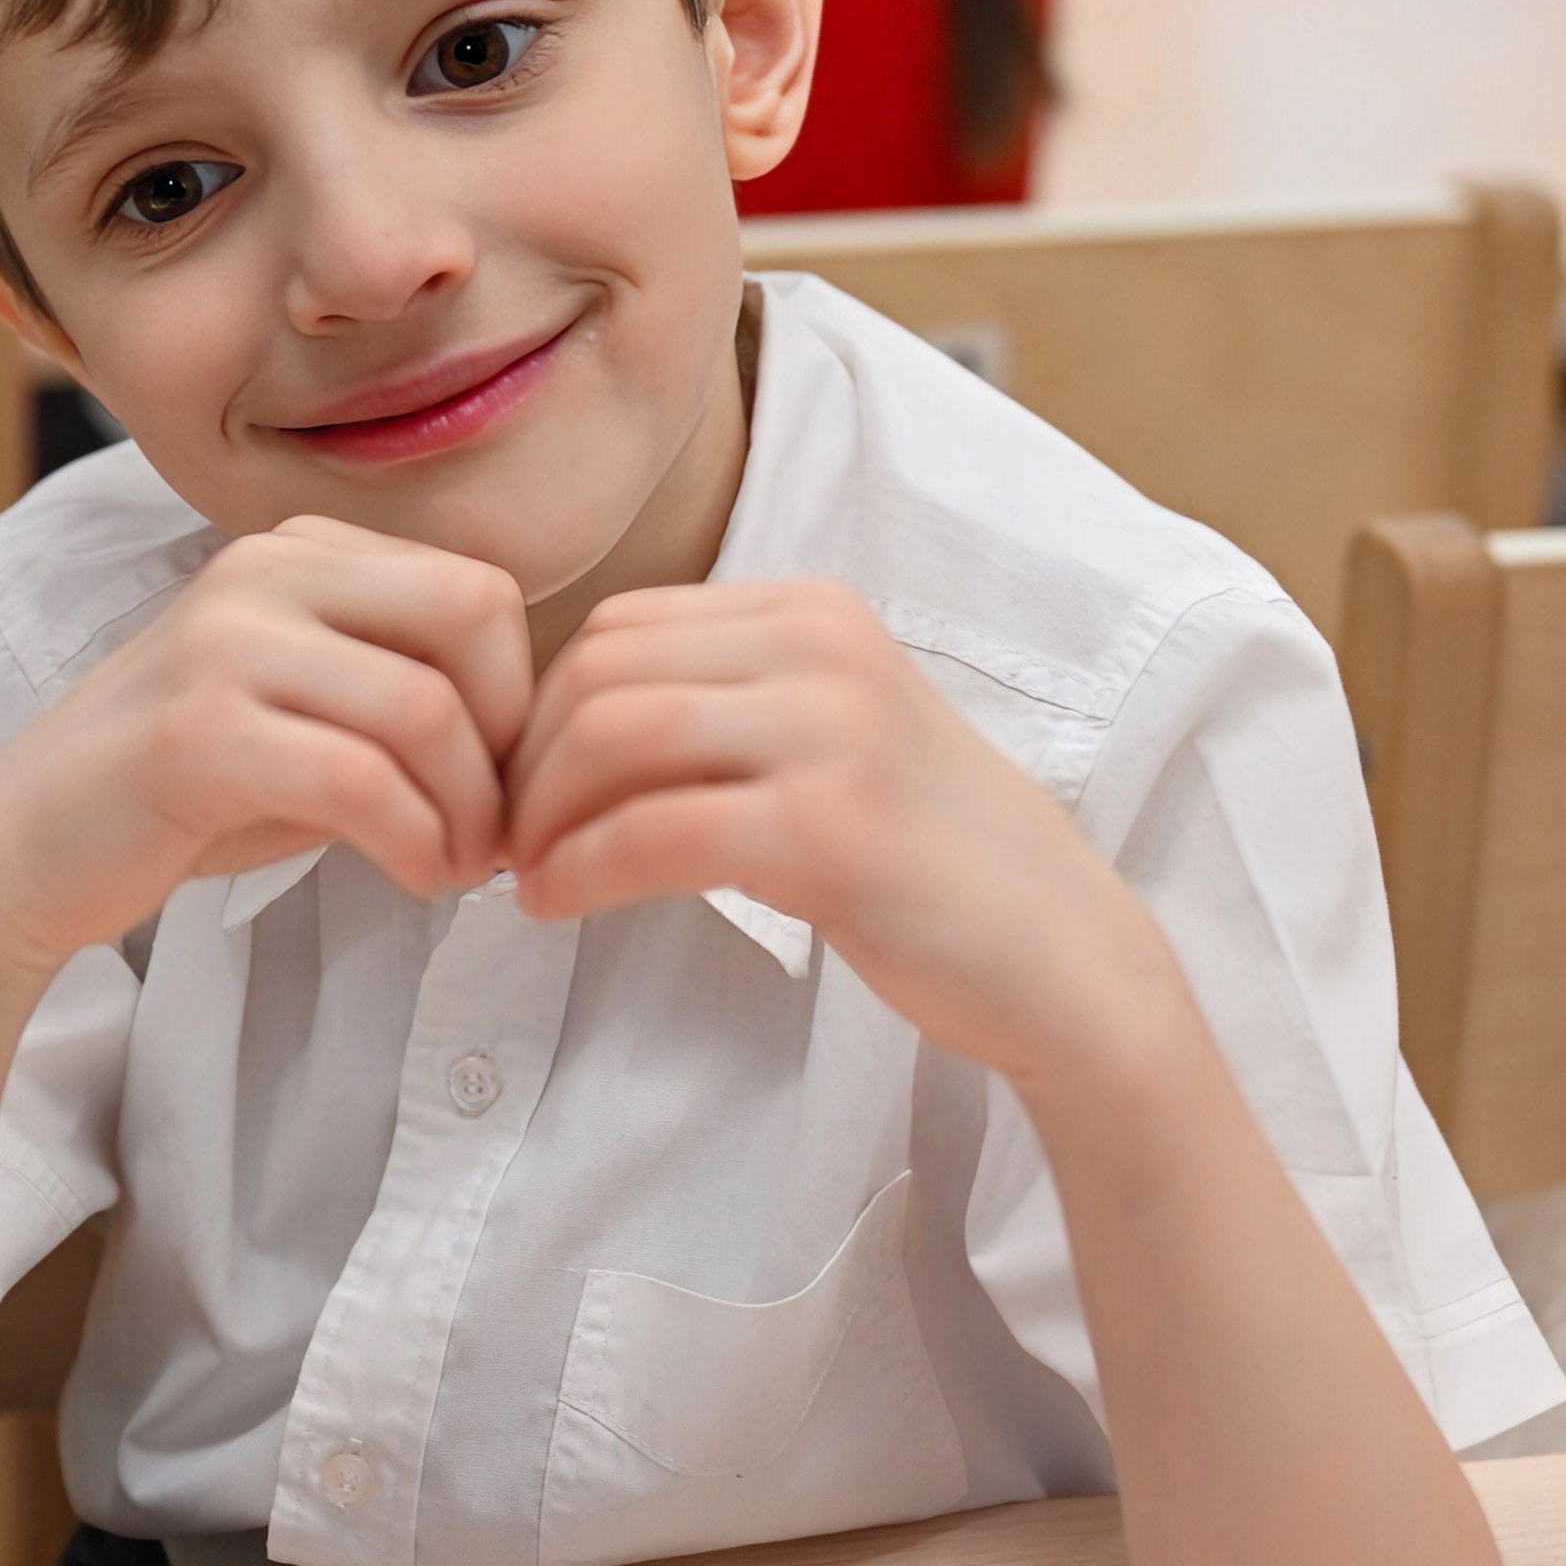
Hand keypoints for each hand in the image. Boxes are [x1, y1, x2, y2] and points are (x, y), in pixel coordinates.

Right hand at [0, 518, 533, 985]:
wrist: (27, 845)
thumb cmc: (186, 791)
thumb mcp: (305, 710)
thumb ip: (400, 691)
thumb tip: (536, 739)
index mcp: (295, 551)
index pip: (476, 587)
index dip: (519, 693)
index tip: (500, 781)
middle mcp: (262, 571)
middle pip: (471, 615)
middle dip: (509, 738)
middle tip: (494, 827)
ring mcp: (223, 643)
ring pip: (424, 708)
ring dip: (467, 810)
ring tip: (454, 866)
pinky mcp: (196, 733)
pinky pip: (360, 780)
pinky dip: (416, 842)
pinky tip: (416, 878)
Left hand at [504, 577, 1159, 1089]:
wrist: (1061, 953)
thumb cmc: (927, 858)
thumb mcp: (830, 733)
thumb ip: (721, 705)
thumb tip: (558, 726)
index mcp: (815, 611)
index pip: (620, 626)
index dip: (540, 708)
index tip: (519, 785)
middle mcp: (823, 649)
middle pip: (598, 674)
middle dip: (524, 763)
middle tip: (504, 839)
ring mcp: (831, 733)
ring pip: (610, 739)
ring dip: (540, 817)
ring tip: (527, 874)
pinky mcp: (828, 831)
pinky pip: (648, 832)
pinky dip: (578, 870)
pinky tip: (556, 904)